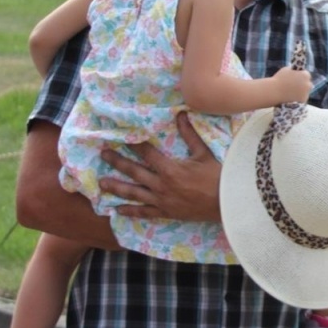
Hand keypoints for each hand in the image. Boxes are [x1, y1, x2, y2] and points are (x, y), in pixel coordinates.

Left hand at [100, 113, 223, 222]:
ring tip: (101, 183)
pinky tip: (117, 210)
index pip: (146, 153)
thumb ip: (190, 135)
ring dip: (116, 187)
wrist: (226, 203)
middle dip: (117, 162)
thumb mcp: (203, 154)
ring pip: (133, 193)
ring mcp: (161, 200)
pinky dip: (130, 212)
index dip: (133, 144)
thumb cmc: (217, 177)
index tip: (121, 137)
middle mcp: (161, 185)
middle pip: (134, 172)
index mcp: (169, 169)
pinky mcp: (165, 212)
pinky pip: (144, 213)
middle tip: (103, 154)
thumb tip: (181, 114)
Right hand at [271, 66, 312, 104]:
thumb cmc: (279, 79)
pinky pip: (302, 99)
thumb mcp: (286, 70)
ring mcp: (306, 93)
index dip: (301, 76)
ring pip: (305, 92)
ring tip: (293, 92)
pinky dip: (299, 98)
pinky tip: (293, 98)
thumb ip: (294, 71)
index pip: (306, 75)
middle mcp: (308, 84)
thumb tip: (296, 72)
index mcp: (305, 75)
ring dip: (302, 91)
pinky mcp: (303, 100)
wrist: (274, 91)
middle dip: (303, 84)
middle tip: (296, 86)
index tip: (298, 78)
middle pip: (308, 84)